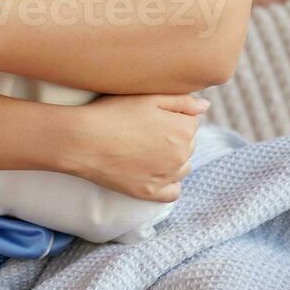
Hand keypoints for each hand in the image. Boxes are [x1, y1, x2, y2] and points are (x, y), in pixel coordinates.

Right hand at [59, 92, 208, 202]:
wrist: (83, 140)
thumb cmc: (113, 112)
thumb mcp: (149, 97)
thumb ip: (182, 101)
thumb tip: (206, 106)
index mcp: (184, 130)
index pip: (192, 120)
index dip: (172, 114)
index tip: (152, 113)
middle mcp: (181, 156)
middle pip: (188, 143)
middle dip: (174, 135)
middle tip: (146, 128)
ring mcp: (166, 177)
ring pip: (183, 166)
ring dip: (173, 158)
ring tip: (147, 147)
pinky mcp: (150, 193)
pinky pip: (173, 191)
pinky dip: (169, 183)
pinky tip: (155, 172)